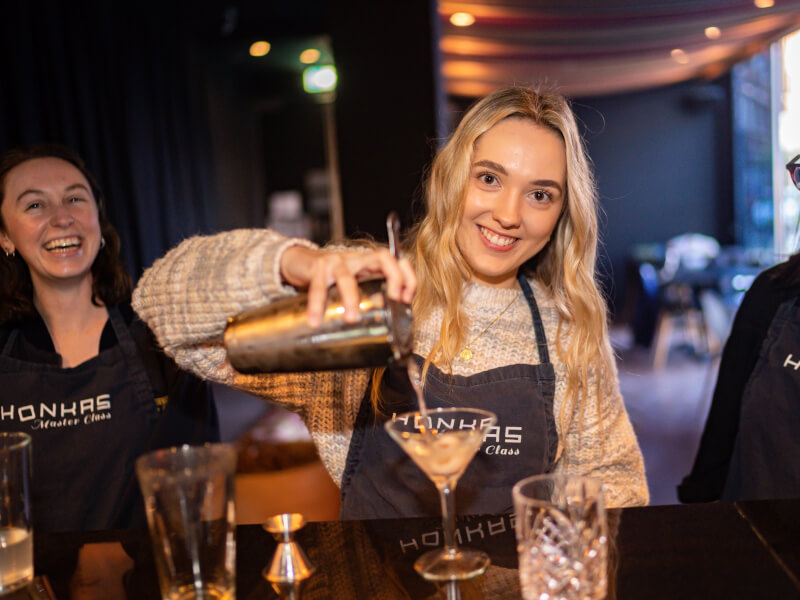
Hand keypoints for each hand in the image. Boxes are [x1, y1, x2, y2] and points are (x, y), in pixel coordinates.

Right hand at [280, 245, 416, 326]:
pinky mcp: (317, 267)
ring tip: (351, 318)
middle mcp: (356, 259)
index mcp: (369, 264)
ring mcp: (337, 261)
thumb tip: (387, 326)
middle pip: (382, 258)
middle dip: (393, 278)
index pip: (397, 261)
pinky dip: (316, 305)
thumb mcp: (355, 283)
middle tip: (393, 301)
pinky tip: (315, 320)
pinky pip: (318, 287)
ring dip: (351, 298)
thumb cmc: (332, 277)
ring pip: (347, 276)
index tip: (407, 298)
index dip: (408, 277)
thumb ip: (369, 297)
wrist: (300, 261)